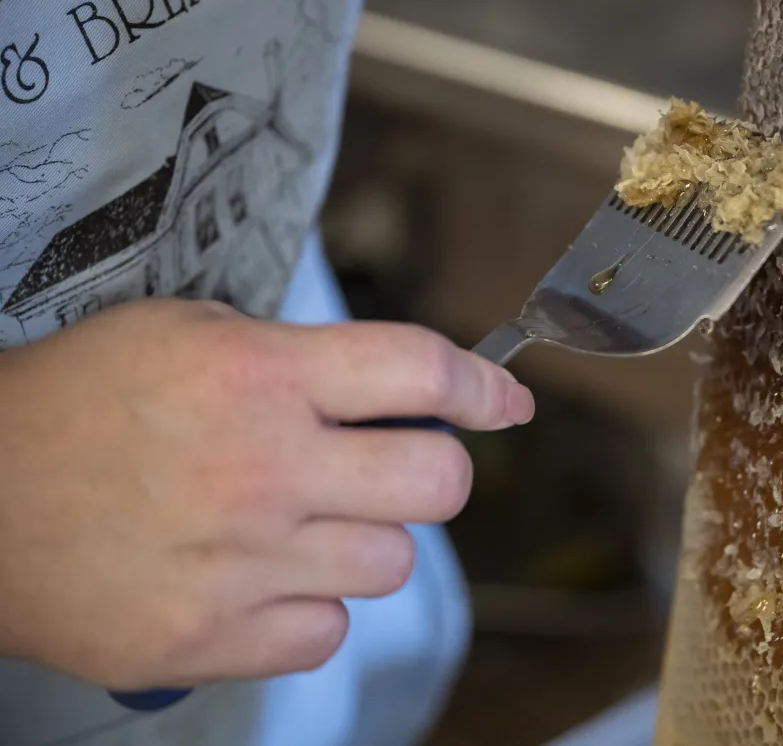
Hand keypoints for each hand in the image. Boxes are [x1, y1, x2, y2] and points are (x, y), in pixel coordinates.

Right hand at [0, 299, 532, 690]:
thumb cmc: (83, 401)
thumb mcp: (190, 334)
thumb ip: (304, 356)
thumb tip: (410, 387)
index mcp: (260, 377)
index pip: (421, 370)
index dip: (482, 386)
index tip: (504, 401)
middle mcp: (262, 470)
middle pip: (439, 482)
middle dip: (434, 467)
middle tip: (391, 463)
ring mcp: (239, 565)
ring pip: (393, 565)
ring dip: (366, 540)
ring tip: (302, 521)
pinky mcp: (208, 641)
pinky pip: (328, 631)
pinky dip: (310, 606)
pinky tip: (263, 576)